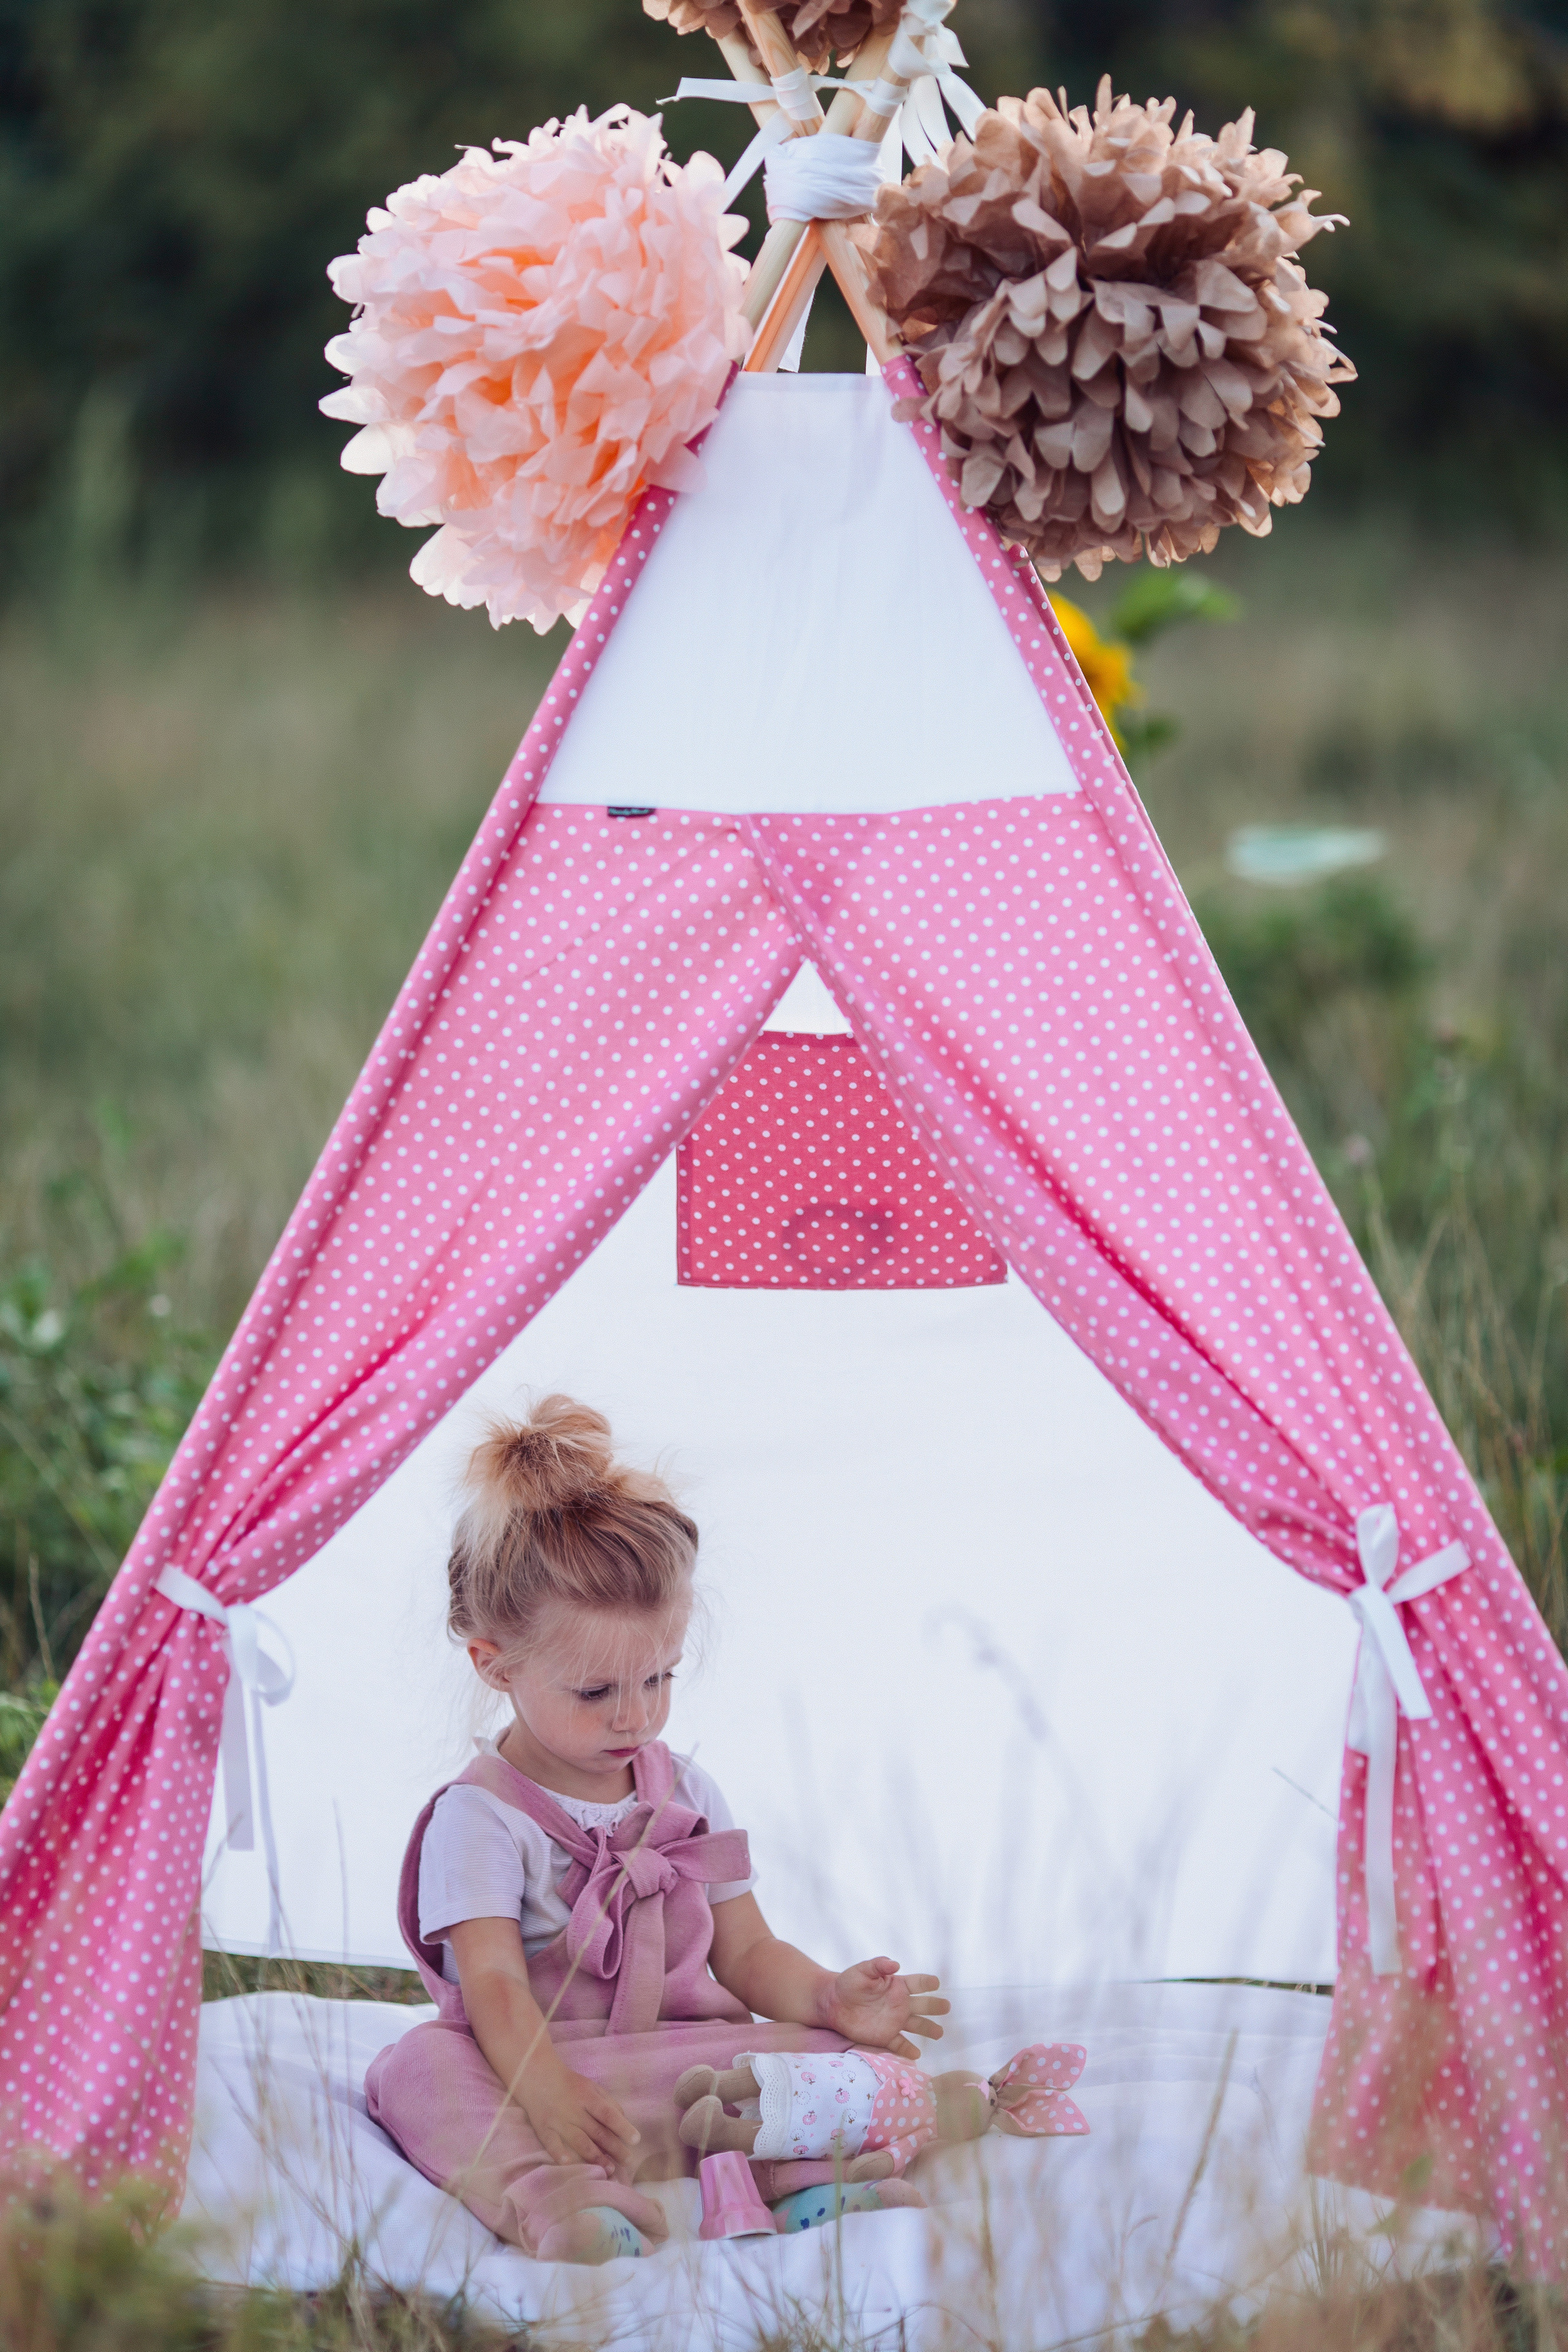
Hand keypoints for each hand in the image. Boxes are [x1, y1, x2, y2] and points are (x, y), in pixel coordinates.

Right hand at [515, 2054, 641, 2175]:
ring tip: (609, 2169)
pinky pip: (551, 2143)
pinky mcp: (544, 2129)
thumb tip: (623, 2120)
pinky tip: (568, 2163)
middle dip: (614, 2148)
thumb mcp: (592, 2087)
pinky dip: (559, 2153)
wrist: (537, 2076)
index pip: (608, 2114)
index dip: (622, 2127)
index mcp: (588, 2097)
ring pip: (579, 2141)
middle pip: (597, 2132)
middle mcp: (574, 2110)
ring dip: (595, 2156)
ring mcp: (558, 2120)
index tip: (636, 2140)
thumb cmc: (570, 2084)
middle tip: (627, 2161)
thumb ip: (608, 2102)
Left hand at [818, 1956, 948, 2059]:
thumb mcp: (862, 1970)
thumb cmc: (848, 1983)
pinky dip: (908, 2050)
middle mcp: (900, 2004)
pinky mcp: (885, 2037)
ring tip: (939, 2033)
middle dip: (935, 2006)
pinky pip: (900, 2045)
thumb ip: (878, 1965)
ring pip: (917, 2026)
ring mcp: (894, 2021)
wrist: (833, 2004)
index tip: (935, 1983)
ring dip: (929, 2029)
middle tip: (946, 2007)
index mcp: (897, 1986)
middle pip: (923, 2005)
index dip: (927, 1982)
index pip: (917, 1983)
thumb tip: (895, 1964)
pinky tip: (916, 2054)